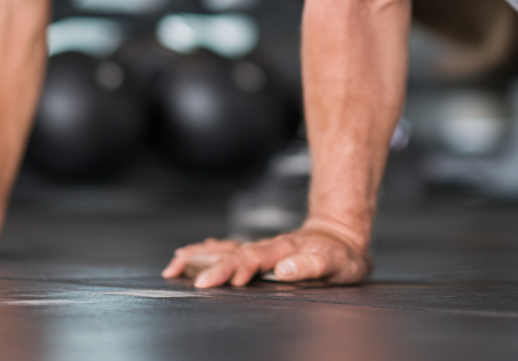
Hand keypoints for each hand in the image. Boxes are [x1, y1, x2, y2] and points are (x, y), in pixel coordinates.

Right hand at [162, 225, 371, 287]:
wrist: (342, 237)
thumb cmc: (342, 257)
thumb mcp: (337, 264)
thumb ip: (312, 266)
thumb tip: (283, 270)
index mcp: (284, 250)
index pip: (252, 258)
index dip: (233, 268)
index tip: (214, 280)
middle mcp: (269, 247)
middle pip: (232, 253)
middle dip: (205, 263)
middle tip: (177, 272)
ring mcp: (263, 249)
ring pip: (227, 249)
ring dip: (200, 255)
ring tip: (174, 263)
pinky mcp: (261, 252)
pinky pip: (231, 248)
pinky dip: (212, 250)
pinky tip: (196, 252)